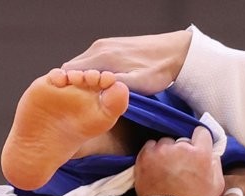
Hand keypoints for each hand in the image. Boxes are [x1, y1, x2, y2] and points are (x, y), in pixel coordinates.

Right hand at [62, 30, 192, 95]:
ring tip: (91, 96)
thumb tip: (95, 92)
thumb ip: (114, 88)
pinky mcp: (112, 45)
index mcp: (103, 56)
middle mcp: (100, 47)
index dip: (67, 88)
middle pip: (73, 68)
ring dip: (83, 79)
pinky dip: (92, 72)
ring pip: (83, 64)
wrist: (177, 52)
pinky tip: (101, 85)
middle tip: (80, 103)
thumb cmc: (159, 70)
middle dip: (73, 84)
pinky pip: (93, 60)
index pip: (69, 71)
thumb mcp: (138, 85)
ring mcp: (105, 44)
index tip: (71, 102)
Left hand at [134, 126, 222, 195]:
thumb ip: (216, 163)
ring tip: (167, 169)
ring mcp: (162, 151)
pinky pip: (150, 146)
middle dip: (182, 150)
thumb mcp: (217, 185)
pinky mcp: (146, 156)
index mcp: (201, 155)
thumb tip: (212, 151)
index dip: (199, 140)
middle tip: (180, 166)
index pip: (201, 132)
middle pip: (182, 140)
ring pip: (165, 143)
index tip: (196, 148)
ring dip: (166, 152)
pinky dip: (152, 155)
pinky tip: (156, 168)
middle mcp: (181, 149)